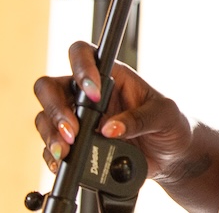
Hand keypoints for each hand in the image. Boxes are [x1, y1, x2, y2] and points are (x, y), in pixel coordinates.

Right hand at [32, 40, 194, 181]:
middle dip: (56, 108)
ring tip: (66, 151)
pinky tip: (63, 163)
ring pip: (46, 118)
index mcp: (111, 76)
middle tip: (73, 130)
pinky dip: (52, 156)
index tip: (93, 95)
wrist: (172, 157)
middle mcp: (88, 95)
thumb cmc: (171, 125)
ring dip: (51, 134)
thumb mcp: (165, 115)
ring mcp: (78, 119)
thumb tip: (110, 129)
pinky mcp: (76, 144)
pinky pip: (51, 147)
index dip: (80, 68)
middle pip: (51, 87)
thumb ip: (140, 118)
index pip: (82, 54)